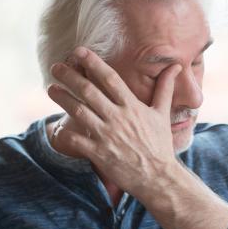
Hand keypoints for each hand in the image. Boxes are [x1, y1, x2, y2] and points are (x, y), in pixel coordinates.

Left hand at [47, 46, 181, 199]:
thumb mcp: (162, 114)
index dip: (93, 62)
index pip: (109, 78)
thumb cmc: (160, 145)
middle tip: (55, 66)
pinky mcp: (99, 153)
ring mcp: (107, 135)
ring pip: (78, 111)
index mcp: (132, 106)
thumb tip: (176, 66)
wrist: (158, 177)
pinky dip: (64, 132)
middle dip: (69, 76)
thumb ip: (165, 88)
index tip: (79, 51)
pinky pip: (75, 140)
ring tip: (51, 88)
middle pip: (88, 91)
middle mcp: (118, 118)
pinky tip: (57, 125)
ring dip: (62, 98)